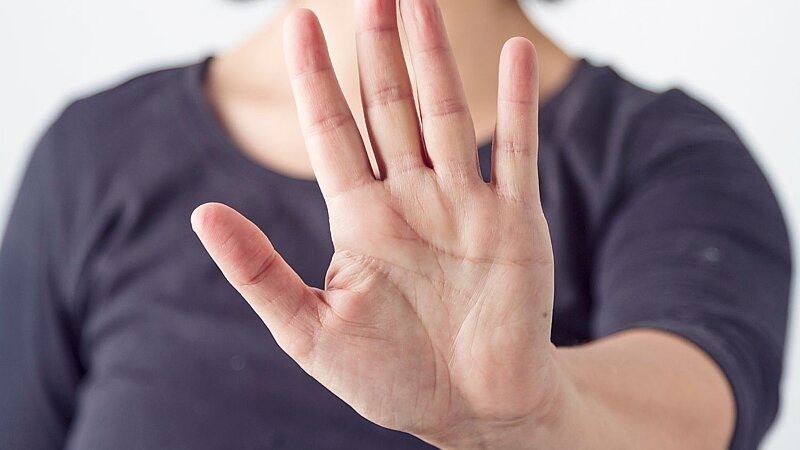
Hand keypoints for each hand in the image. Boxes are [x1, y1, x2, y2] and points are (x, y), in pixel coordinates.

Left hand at [192, 0, 559, 446]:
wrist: (472, 409)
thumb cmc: (392, 379)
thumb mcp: (309, 331)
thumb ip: (258, 271)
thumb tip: (201, 214)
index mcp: (361, 221)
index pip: (332, 132)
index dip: (316, 77)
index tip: (298, 20)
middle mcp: (411, 201)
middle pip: (387, 107)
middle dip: (375, 47)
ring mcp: (464, 205)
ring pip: (446, 114)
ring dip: (433, 57)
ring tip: (420, 1)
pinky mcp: (514, 221)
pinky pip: (518, 151)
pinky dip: (519, 103)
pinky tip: (517, 55)